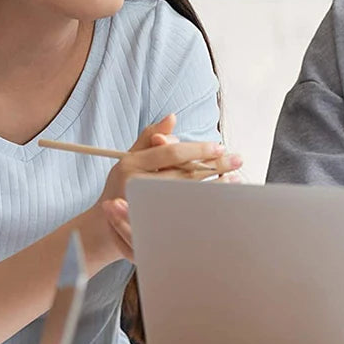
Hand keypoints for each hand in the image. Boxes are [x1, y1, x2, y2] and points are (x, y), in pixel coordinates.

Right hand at [83, 115, 242, 265]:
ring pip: (187, 195)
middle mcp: (136, 185)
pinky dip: (205, 205)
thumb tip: (173, 117)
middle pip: (183, 174)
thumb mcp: (130, 157)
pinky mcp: (153, 226)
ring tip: (235, 179)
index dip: (197, 150)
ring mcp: (144, 208)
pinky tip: (221, 200)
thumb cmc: (123, 184)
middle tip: (237, 160)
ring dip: (215, 187)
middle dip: (214, 167)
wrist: (107, 225)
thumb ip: (150, 136)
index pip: (170, 154)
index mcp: (131, 164)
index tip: (219, 147)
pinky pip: (185, 214)